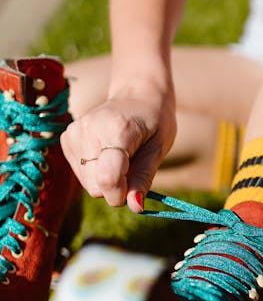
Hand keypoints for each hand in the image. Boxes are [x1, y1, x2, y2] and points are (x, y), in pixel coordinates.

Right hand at [61, 90, 175, 212]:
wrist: (136, 94)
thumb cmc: (154, 122)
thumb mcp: (158, 149)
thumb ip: (144, 178)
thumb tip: (136, 207)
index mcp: (116, 129)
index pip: (107, 179)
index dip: (121, 195)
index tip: (134, 191)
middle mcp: (88, 130)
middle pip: (96, 186)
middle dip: (117, 187)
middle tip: (132, 166)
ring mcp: (73, 133)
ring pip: (88, 184)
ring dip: (107, 180)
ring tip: (120, 156)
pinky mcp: (66, 139)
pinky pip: (82, 176)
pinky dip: (97, 172)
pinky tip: (107, 154)